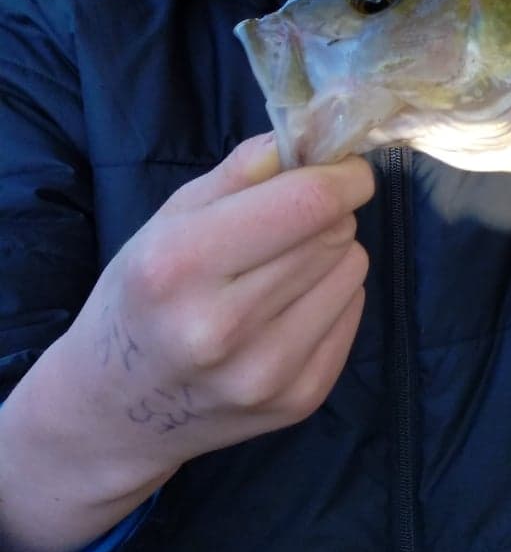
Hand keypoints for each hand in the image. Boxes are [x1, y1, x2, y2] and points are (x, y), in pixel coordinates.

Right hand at [0, 135, 372, 551]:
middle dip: (326, 215)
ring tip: (279, 274)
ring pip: (354, 269)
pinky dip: (332, 300)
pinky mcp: (299, 400)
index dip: (342, 177)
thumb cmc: (141, 300)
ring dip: (330, 257)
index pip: (308, 203)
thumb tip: (304, 138)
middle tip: (288, 227)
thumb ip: (238, 173)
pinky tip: (285, 314)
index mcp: (177, 266)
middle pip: (334, 233)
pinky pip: (355, 313)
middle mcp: (221, 327)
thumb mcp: (165, 224)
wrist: (114, 413)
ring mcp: (264, 372)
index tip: (346, 171)